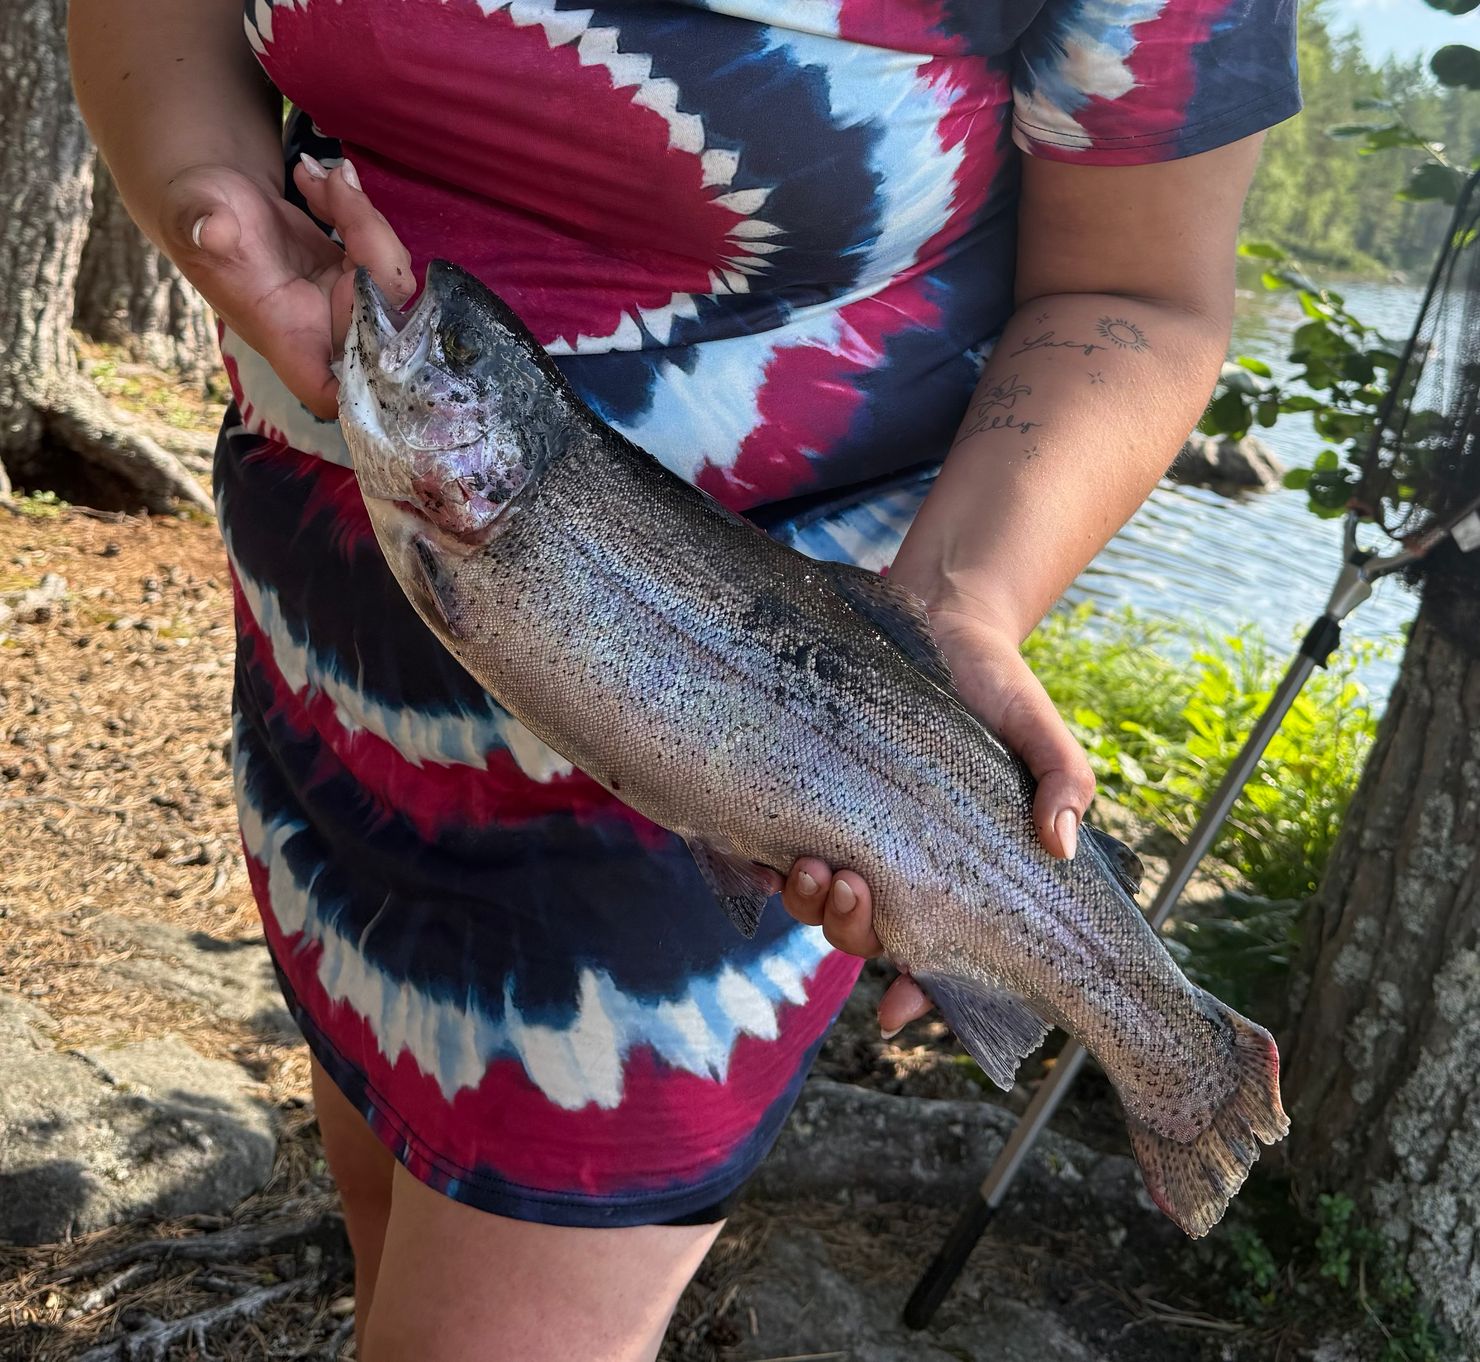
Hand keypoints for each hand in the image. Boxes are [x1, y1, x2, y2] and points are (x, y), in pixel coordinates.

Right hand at [156, 157, 413, 418]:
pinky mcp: (357, 272)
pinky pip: (382, 247)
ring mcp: (345, 301)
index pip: (330, 392)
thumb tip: (211, 228)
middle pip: (385, 319)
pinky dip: (357, 206)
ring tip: (318, 178)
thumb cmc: (193, 215)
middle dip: (375, 246)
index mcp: (287, 337)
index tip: (373, 349)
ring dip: (363, 216)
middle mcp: (323, 329)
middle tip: (332, 189)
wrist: (212, 195)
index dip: (362, 390)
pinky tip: (317, 181)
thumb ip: (198, 225)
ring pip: (392, 276)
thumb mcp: (188, 214)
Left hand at [779, 601, 1094, 1037]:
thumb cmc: (999, 689)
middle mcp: (902, 866)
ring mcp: (854, 835)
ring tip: (810, 869)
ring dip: (810, 903)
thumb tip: (1062, 844)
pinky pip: (777, 851)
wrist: (942, 623)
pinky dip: (766, 868)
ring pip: (820, 904)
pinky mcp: (813, 795)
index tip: (895, 1009)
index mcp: (957, 874)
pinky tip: (764, 858)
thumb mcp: (1041, 732)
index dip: (919, 994)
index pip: (939, 954)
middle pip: (867, 935)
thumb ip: (1063, 782)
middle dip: (853, 929)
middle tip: (849, 890)